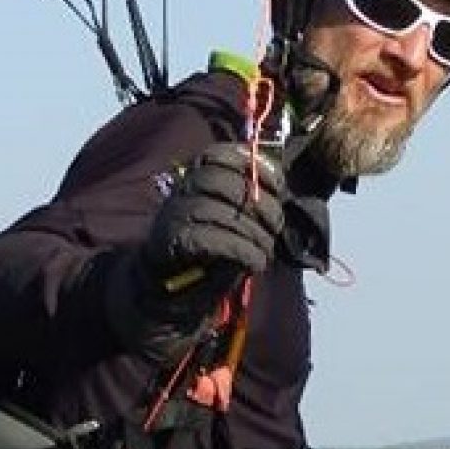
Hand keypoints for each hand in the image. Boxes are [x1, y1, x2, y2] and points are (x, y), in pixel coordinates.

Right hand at [104, 143, 284, 363]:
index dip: (253, 165)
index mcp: (196, 178)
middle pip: (223, 182)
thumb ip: (249, 198)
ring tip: (265, 250)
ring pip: (220, 212)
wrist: (171, 293)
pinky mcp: (173, 242)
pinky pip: (213, 239)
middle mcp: (182, 191)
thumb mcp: (232, 219)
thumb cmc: (211, 253)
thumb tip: (278, 178)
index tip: (277, 184)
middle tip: (275, 226)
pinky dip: (241, 250)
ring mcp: (174, 215)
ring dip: (253, 234)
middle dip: (259, 204)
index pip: (220, 155)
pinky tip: (254, 261)